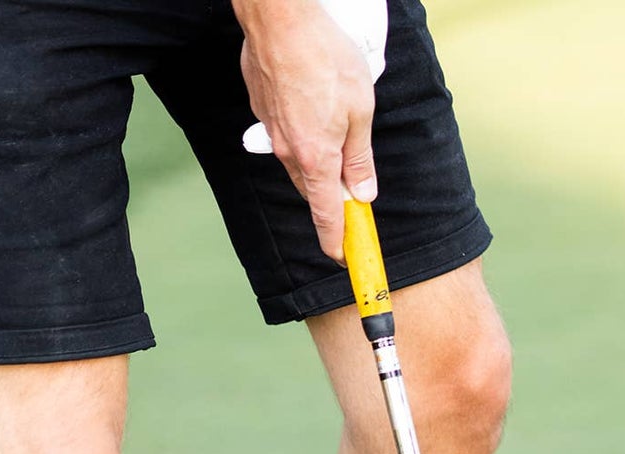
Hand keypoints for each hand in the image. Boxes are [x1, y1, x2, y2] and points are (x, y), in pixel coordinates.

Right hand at [236, 0, 377, 261]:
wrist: (280, 19)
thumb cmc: (325, 58)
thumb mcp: (361, 109)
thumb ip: (360, 156)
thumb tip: (363, 191)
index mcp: (316, 160)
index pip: (327, 216)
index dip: (336, 242)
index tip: (343, 258)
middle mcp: (289, 153)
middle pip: (313, 189)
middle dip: (332, 193)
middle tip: (353, 183)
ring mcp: (271, 132)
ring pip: (298, 161)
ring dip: (316, 160)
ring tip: (335, 131)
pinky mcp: (262, 110)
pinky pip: (284, 134)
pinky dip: (300, 132)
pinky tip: (311, 104)